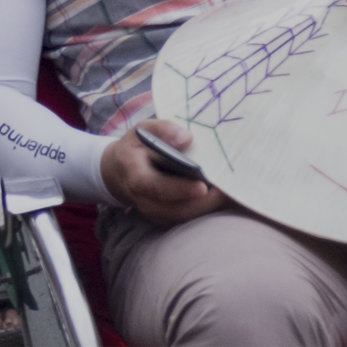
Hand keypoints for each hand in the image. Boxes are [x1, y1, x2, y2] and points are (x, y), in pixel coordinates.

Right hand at [100, 120, 227, 224]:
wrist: (119, 171)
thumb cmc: (134, 148)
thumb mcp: (142, 130)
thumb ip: (162, 129)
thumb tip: (186, 138)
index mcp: (135, 175)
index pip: (154, 186)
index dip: (178, 188)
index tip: (202, 186)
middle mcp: (143, 199)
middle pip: (175, 208)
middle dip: (203, 202)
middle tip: (226, 190)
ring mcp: (154, 212)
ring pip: (184, 215)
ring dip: (207, 206)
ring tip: (227, 192)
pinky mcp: (165, 218)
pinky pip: (187, 216)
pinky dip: (204, 207)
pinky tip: (219, 195)